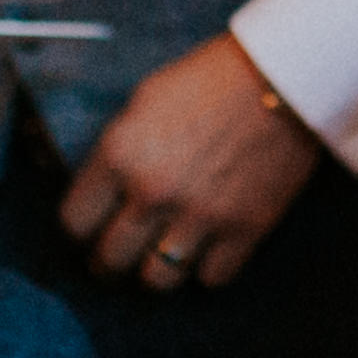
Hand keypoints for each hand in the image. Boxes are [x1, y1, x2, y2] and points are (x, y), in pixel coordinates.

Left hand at [57, 33, 322, 291]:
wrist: (284, 77)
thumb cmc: (211, 80)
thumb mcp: (145, 100)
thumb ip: (119, 149)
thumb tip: (103, 188)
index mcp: (121, 154)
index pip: (74, 223)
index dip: (79, 231)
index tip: (88, 232)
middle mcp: (154, 191)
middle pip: (110, 261)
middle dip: (107, 264)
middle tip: (115, 258)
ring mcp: (200, 215)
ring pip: (156, 280)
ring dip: (153, 273)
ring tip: (158, 259)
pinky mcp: (244, 230)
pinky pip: (211, 278)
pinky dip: (206, 268)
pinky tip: (206, 249)